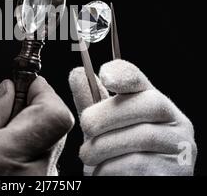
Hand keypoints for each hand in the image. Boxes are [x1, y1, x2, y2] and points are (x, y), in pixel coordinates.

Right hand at [0, 77, 73, 175]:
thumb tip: (9, 89)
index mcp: (10, 160)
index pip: (54, 115)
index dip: (42, 92)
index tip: (24, 84)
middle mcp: (38, 175)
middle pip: (56, 123)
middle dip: (36, 105)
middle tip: (9, 107)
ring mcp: (46, 183)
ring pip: (53, 139)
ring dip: (33, 126)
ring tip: (2, 137)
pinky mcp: (46, 186)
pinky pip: (47, 156)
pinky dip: (32, 145)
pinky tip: (7, 154)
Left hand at [69, 59, 196, 175]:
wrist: (131, 184)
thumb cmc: (116, 153)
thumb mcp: (102, 126)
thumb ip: (90, 102)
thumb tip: (77, 73)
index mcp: (155, 104)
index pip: (143, 80)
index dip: (124, 74)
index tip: (104, 74)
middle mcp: (175, 122)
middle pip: (149, 104)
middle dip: (108, 114)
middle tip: (86, 126)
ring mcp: (179, 147)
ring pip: (143, 136)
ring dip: (104, 145)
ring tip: (88, 155)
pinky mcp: (176, 172)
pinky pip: (140, 164)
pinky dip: (112, 167)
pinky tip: (102, 170)